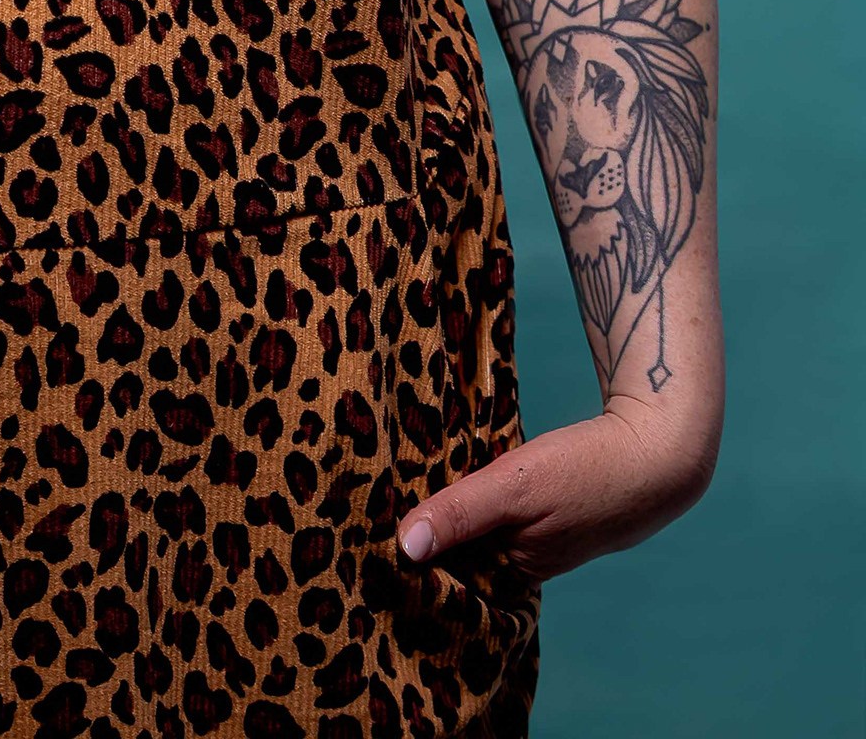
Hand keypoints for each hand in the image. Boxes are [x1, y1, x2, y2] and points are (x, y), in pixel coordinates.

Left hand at [398, 401, 718, 583]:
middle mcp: (519, 563)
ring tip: (396, 470)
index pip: (440, 567)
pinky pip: (492, 504)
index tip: (365, 515)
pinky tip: (445, 460)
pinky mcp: (543, 511)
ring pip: (472, 521)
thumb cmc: (588, 472)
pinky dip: (471, 486)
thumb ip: (460, 514)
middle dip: (419, 520)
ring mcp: (533, 538)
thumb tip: (404, 548)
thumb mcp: (515, 487)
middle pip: (453, 544)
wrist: (658, 450)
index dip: (405, 542)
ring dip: (444, 498)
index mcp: (512, 573)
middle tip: (369, 487)